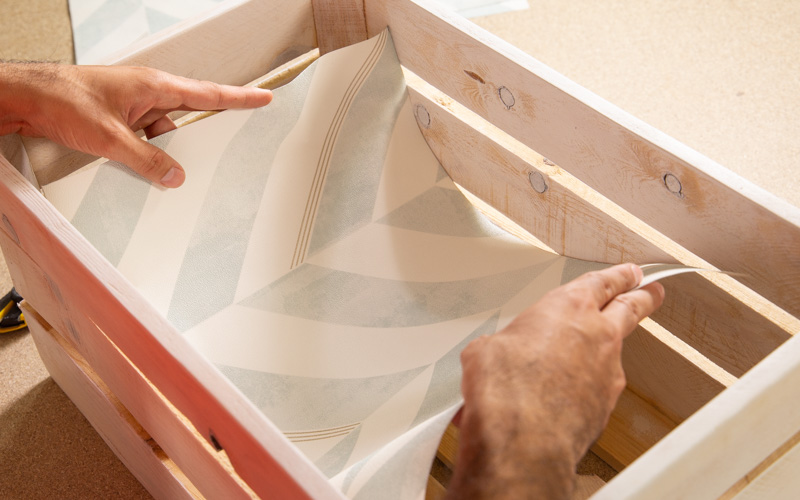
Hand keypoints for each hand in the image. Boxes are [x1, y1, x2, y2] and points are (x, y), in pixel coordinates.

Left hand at [0, 63, 272, 186]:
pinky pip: (149, 137)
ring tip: (165, 168)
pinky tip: (143, 168)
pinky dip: (149, 153)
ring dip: (168, 150)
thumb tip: (176, 176)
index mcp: (155, 86)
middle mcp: (149, 93)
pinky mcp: (122, 118)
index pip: (208, 93)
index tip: (264, 97)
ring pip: (168, 131)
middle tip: (227, 146)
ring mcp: (135, 105)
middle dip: (204, 134)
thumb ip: (147, 159)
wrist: (27, 98)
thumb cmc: (64, 101)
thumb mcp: (111, 138)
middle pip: (191, 115)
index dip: (239, 98)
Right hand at [447, 263, 663, 498]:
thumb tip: (495, 355)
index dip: (618, 276)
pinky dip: (589, 388)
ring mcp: (607, 373)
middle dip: (644, 297)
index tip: (630, 273)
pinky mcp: (606, 407)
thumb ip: (503, 343)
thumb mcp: (486, 350)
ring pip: (617, 352)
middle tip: (653, 291)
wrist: (523, 440)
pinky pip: (601, 389)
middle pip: (631, 308)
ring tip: (598, 351)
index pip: (602, 282)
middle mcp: (598, 336)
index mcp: (569, 308)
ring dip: (610, 348)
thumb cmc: (506, 389)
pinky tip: (568, 396)